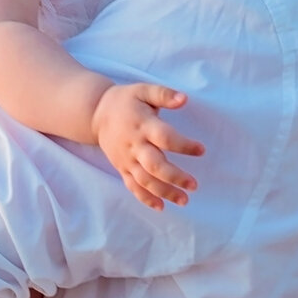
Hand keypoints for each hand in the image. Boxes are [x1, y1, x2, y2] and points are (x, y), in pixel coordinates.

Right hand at [92, 81, 205, 209]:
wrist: (96, 114)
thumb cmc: (127, 101)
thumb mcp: (144, 91)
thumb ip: (164, 95)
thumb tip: (184, 99)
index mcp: (143, 125)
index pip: (165, 138)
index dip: (183, 145)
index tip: (201, 150)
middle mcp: (135, 145)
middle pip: (154, 165)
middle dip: (174, 177)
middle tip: (194, 185)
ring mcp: (127, 159)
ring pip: (145, 180)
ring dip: (164, 192)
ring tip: (184, 200)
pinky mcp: (122, 168)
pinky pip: (132, 186)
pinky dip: (145, 198)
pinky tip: (161, 207)